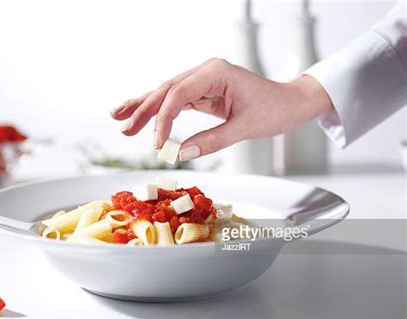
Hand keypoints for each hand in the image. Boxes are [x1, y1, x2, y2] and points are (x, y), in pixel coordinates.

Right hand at [111, 58, 332, 160]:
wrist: (290, 103)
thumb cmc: (274, 110)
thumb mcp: (245, 127)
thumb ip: (212, 140)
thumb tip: (181, 154)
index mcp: (216, 72)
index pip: (179, 94)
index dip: (163, 119)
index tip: (156, 144)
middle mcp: (206, 72)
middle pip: (166, 89)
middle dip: (144, 109)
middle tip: (124, 127)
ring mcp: (203, 80)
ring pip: (166, 93)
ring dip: (144, 107)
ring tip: (119, 118)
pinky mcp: (203, 91)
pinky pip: (176, 101)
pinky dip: (159, 111)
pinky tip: (142, 117)